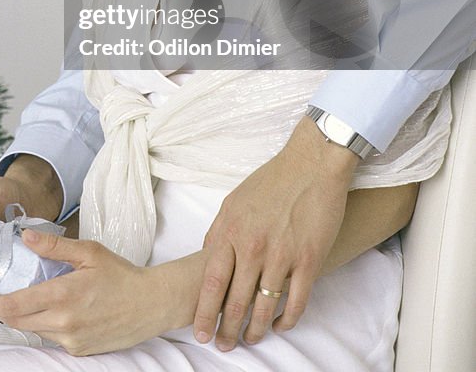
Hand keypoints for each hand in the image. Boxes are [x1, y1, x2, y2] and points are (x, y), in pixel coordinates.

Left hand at [0, 230, 196, 355]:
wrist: (151, 304)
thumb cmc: (121, 274)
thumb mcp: (89, 251)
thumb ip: (55, 245)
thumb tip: (25, 236)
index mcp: (64, 295)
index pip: (15, 305)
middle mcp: (65, 323)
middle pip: (18, 321)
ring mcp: (72, 340)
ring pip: (33, 330)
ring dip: (20, 316)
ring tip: (13, 298)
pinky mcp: (79, 350)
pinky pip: (50, 337)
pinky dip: (42, 324)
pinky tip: (47, 309)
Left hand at [193, 116, 357, 350]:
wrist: (311, 165)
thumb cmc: (271, 181)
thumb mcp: (233, 201)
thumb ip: (220, 230)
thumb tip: (208, 256)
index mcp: (231, 230)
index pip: (211, 282)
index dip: (204, 312)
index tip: (199, 332)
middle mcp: (253, 246)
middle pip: (235, 301)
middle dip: (226, 329)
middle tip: (223, 346)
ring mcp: (282, 255)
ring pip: (264, 308)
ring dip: (256, 330)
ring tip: (250, 340)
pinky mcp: (309, 260)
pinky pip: (296, 302)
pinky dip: (287, 320)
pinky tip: (280, 325)